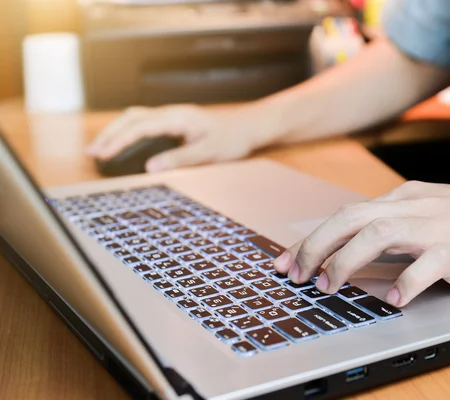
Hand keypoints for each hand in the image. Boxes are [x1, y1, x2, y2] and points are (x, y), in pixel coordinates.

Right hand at [86, 104, 273, 171]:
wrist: (249, 127)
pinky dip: (128, 130)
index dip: (118, 141)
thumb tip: (150, 168)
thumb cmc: (233, 138)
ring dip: (115, 131)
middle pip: (131, 118)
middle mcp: (172, 113)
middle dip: (109, 135)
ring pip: (135, 117)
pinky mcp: (174, 121)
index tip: (102, 154)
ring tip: (99, 148)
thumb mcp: (209, 153)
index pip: (139, 127)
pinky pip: (144, 121)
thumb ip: (180, 159)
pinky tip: (121, 142)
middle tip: (91, 153)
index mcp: (178, 118)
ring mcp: (172, 115)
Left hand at [274, 180, 449, 306]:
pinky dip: (407, 282)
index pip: (346, 215)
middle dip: (315, 246)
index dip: (311, 238)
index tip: (286, 261)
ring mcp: (439, 226)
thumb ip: (395, 228)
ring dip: (346, 261)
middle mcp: (415, 207)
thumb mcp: (431, 214)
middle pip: (351, 219)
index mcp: (404, 199)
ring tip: (329, 286)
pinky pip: (428, 264)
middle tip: (295, 275)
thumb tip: (354, 253)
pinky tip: (394, 300)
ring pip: (379, 234)